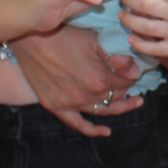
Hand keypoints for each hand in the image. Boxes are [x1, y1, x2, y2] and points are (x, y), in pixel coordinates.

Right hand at [7, 26, 141, 137]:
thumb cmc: (64, 35)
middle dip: (128, 89)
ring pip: (102, 110)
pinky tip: (106, 132)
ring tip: (134, 102)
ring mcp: (70, 104)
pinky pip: (77, 124)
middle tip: (137, 84)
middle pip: (116, 96)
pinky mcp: (55, 107)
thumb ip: (118, 58)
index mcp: (99, 79)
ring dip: (120, 107)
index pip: (126, 82)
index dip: (133, 75)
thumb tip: (136, 71)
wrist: (30, 39)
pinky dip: (92, 130)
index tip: (137, 69)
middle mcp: (85, 96)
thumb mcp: (95, 41)